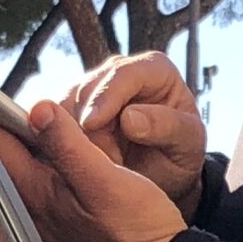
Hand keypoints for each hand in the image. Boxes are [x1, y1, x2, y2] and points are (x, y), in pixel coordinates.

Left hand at [7, 100, 190, 241]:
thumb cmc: (138, 230)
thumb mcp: (105, 178)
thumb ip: (68, 143)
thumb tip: (38, 109)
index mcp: (34, 194)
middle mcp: (28, 211)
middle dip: (1, 128)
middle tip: (10, 103)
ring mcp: (39, 223)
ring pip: (15, 173)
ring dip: (21, 148)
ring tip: (34, 126)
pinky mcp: (53, 230)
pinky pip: (33, 189)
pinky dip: (38, 169)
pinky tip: (57, 161)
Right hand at [66, 51, 207, 220]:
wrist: (165, 172)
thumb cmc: (180, 152)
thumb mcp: (187, 142)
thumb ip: (166, 127)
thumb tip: (130, 118)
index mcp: (154, 69)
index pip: (123, 74)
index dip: (105, 97)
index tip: (91, 123)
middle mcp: (120, 72)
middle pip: (88, 89)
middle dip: (87, 126)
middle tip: (99, 161)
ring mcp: (94, 90)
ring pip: (66, 105)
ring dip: (73, 137)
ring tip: (95, 165)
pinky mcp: (74, 109)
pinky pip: (55, 122)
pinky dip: (62, 142)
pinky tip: (77, 161)